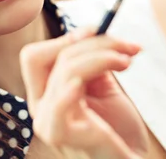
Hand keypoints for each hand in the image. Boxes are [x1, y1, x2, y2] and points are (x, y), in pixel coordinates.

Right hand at [20, 28, 147, 158]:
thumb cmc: (118, 129)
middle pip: (45, 57)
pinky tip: (90, 82)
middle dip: (88, 43)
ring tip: (129, 61)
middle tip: (123, 45)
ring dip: (102, 57)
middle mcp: (39, 106)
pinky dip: (72, 88)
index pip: (36, 55)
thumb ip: (92, 63)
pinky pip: (59, 105)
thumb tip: (93, 32)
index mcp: (45, 93)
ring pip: (65, 71)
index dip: (65, 37)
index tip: (98, 29)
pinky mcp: (61, 136)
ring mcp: (47, 121)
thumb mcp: (103, 87)